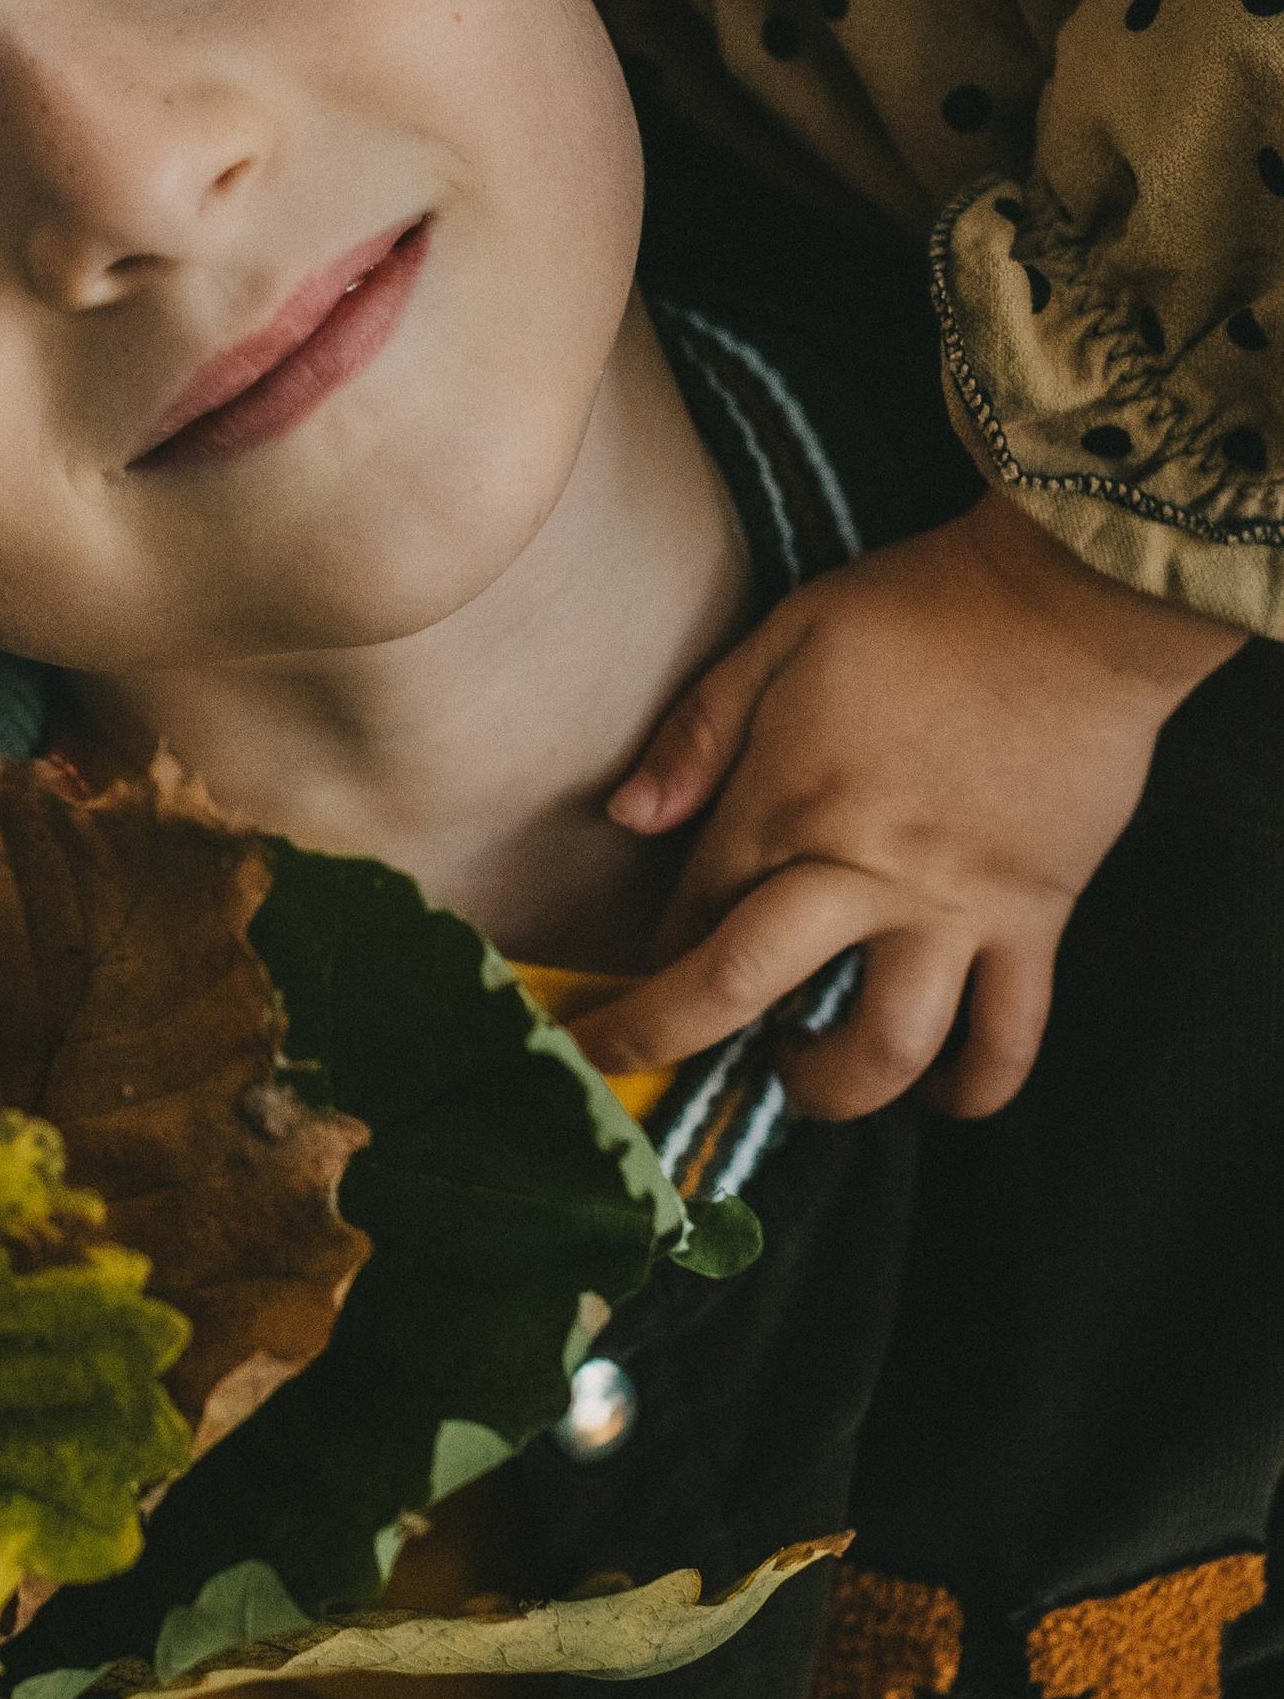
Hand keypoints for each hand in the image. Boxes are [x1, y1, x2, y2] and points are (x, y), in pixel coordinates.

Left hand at [575, 495, 1239, 1119]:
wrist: (1071, 602)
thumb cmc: (920, 611)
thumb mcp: (786, 638)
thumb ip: (701, 730)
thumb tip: (627, 815)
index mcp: (783, 802)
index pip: (688, 909)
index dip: (650, 954)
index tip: (637, 978)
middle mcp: (856, 871)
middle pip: (738, 988)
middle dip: (664, 1039)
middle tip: (630, 1066)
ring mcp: (950, 908)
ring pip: (882, 1044)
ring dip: (827, 1089)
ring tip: (803, 1080)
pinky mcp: (1032, 921)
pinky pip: (1008, 1036)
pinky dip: (975, 1089)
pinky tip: (940, 1096)